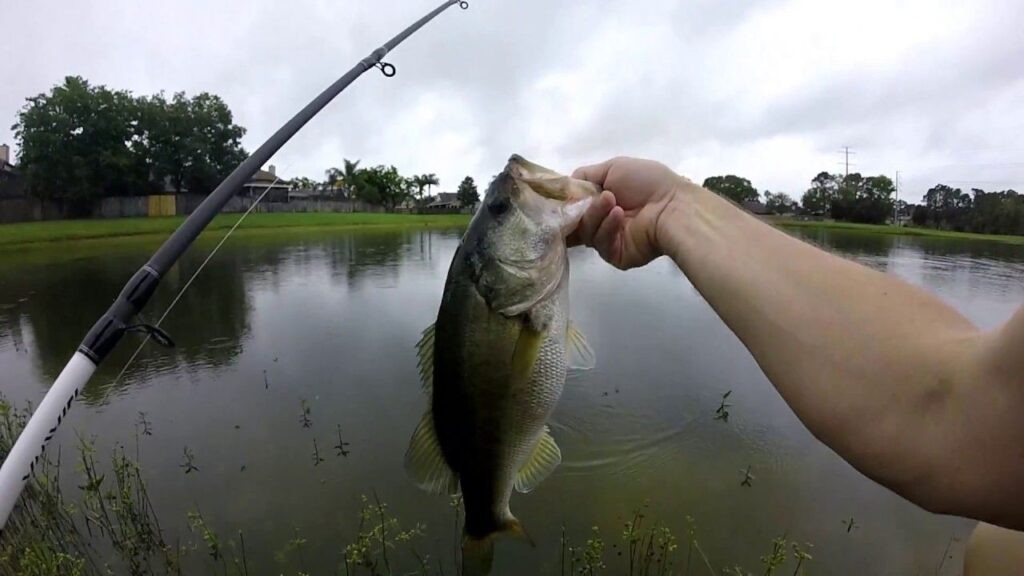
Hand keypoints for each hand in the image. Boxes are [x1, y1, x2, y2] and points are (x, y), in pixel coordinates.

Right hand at [568, 157, 688, 269]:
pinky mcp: (615, 255)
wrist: (672, 206)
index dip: (563, 204)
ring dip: (595, 214)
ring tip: (611, 201)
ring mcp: (609, 240)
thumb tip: (564, 186)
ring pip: (586, 232)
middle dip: (577, 210)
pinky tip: (618, 215)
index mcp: (603, 201)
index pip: (574, 207)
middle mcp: (604, 221)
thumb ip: (585, 175)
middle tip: (581, 201)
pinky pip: (600, 244)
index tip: (553, 200)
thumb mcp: (613, 167)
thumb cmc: (646, 183)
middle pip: (575, 222)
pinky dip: (607, 227)